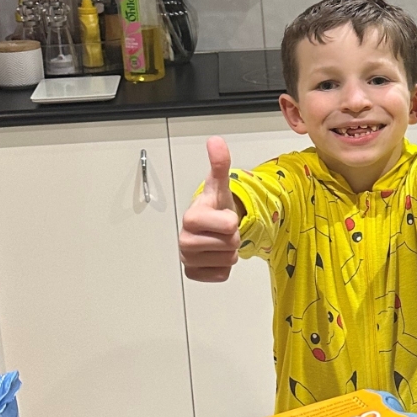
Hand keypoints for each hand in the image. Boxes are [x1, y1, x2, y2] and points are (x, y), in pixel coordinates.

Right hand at [179, 137, 241, 281]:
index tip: (222, 215)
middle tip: (221, 229)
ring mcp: (188, 259)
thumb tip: (215, 141)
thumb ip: (220, 163)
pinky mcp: (194, 274)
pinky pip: (222, 275)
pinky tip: (215, 254)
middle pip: (230, 244)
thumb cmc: (215, 207)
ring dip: (229, 251)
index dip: (231, 220)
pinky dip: (223, 267)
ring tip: (218, 240)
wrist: (210, 227)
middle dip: (232, 237)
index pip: (228, 226)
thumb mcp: (220, 185)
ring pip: (228, 260)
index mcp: (191, 218)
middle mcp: (184, 240)